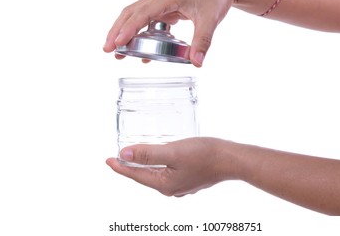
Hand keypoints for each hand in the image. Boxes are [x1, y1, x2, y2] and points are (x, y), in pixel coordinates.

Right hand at [103, 0, 241, 66]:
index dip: (128, 28)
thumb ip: (202, 42)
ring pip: (136, 16)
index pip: (142, 13)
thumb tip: (196, 63)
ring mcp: (161, 2)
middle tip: (108, 50)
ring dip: (125, 32)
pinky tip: (141, 50)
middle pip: (131, 12)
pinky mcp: (165, 8)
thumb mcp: (210, 20)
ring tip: (118, 52)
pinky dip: (140, 33)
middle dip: (117, 30)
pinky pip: (147, 20)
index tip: (117, 43)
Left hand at [106, 137, 235, 195]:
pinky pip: (167, 172)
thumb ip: (148, 153)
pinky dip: (159, 164)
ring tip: (136, 156)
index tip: (108, 160)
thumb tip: (124, 154)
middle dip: (131, 167)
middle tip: (118, 158)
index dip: (120, 166)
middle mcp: (171, 188)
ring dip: (145, 165)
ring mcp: (181, 184)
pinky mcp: (189, 178)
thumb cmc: (205, 155)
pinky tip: (161, 157)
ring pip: (156, 174)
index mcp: (164, 184)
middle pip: (144, 176)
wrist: (231, 159)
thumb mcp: (173, 152)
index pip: (135, 175)